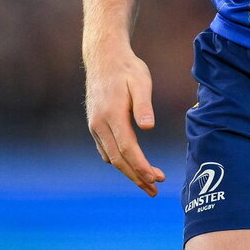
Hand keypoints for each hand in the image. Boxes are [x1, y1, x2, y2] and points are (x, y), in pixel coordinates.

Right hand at [85, 44, 165, 194]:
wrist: (104, 58)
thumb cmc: (127, 68)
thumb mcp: (141, 81)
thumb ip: (144, 105)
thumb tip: (148, 128)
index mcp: (112, 114)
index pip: (127, 149)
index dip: (141, 166)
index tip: (155, 178)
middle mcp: (100, 124)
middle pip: (118, 159)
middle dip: (137, 177)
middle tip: (154, 190)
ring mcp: (95, 125)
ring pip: (110, 157)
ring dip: (128, 172)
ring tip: (147, 183)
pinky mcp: (95, 124)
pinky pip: (105, 150)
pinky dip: (118, 161)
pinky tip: (130, 165)